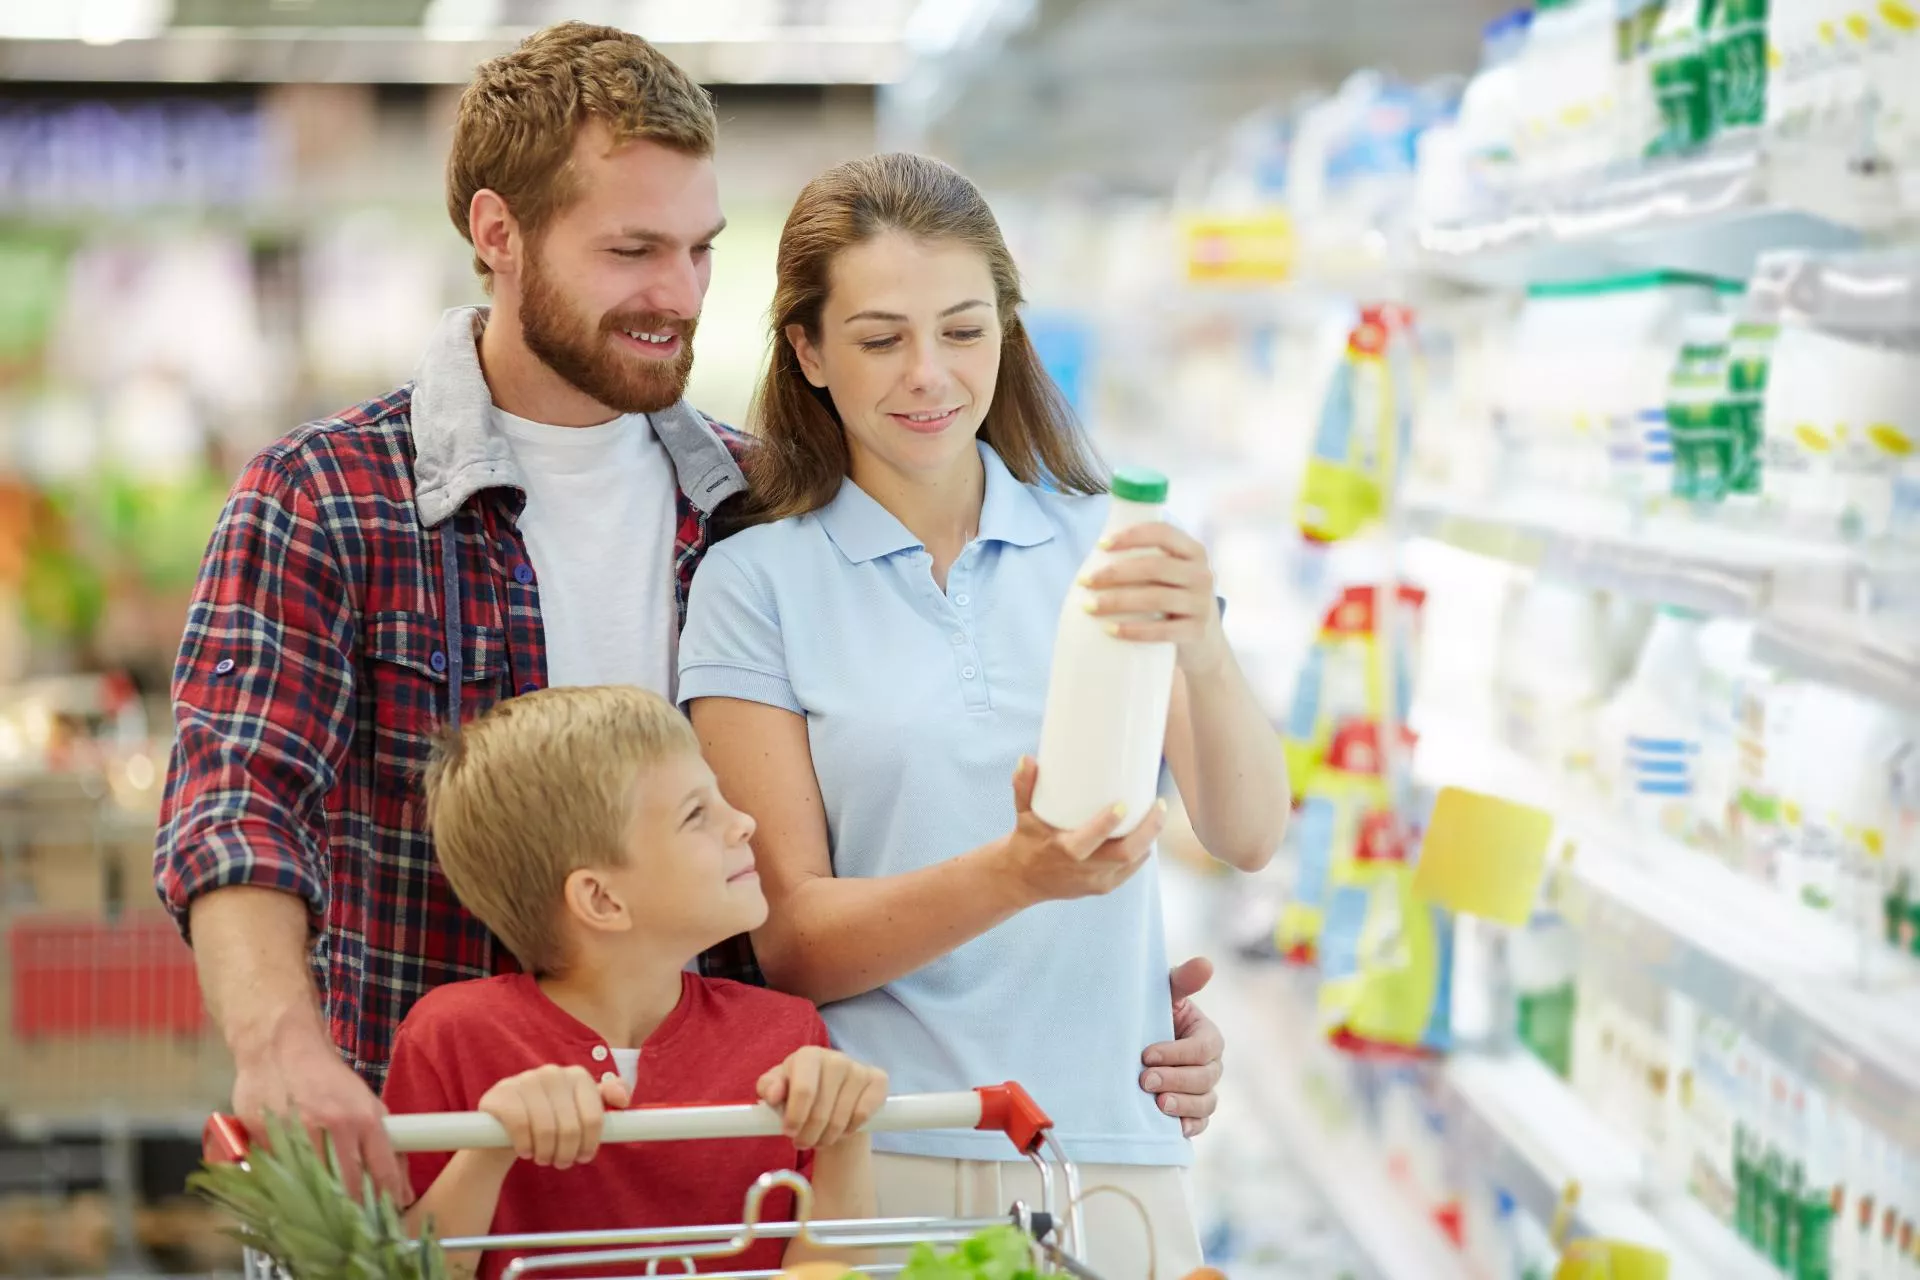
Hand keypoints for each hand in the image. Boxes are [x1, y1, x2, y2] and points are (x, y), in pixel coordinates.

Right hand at [232, 1022, 411, 1205]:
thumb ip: (385, 1144)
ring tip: (327, 1211)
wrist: (281, 1047)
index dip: (387, 1199)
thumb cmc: (326, 1078)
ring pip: (315, 1188)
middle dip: (355, 1210)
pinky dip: (289, 1189)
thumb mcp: (365, 1102)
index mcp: (363, 1117)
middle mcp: (333, 1127)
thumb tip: (402, 1189)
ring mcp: (297, 1134)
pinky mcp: (266, 1138)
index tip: (388, 1214)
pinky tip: (295, 1191)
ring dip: (322, 1205)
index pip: (382, 1171)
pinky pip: (280, 1177)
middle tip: (357, 1222)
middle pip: (348, 1188)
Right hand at [478, 1065, 631, 1169]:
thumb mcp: (580, 1110)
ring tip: (545, 1159)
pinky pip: (522, 1128)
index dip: (591, 1143)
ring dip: (547, 1154)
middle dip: (568, 1153)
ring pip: (547, 1130)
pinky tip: (526, 1151)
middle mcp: (553, 1072)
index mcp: (578, 1075)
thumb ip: (606, 1102)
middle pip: (571, 1128)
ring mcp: (526, 1080)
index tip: (584, 1156)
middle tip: (562, 1162)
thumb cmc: (550, 1119)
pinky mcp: (503, 1094)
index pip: (594, 1118)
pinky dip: (526, 1146)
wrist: (504, 1124)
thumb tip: (624, 1100)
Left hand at [758, 1047, 887, 1149]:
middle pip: (821, 1111)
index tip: (789, 1133)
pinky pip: (863, 1115)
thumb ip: (769, 1089)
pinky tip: (842, 1128)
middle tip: (803, 1142)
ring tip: (819, 1138)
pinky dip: (850, 1129)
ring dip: (827, 1137)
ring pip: (842, 1119)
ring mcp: (859, 1068)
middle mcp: (836, 1058)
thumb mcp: (778, 1089)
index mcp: (808, 1056)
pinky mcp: (878, 1080)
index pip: (804, 1091)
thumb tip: (773, 1094)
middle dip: (809, 1135)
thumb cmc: (800, 1091)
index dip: (795, 1118)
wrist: (834, 1094)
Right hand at [999, 756, 1166, 906]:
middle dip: (1147, 830)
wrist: (1024, 880)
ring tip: (1158, 813)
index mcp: (1062, 851)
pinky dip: (1142, 851)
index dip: (1107, 825)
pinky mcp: (1104, 887)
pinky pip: (1130, 869)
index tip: (1123, 804)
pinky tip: (1150, 833)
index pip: (1088, 841)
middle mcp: (1082, 869)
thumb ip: (1024, 786)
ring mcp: (1096, 881)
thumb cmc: (1026, 841)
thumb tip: (1028, 758)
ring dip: (1149, 838)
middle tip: (1158, 806)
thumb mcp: (1023, 813)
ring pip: (1133, 862)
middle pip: (1124, 854)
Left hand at [1082, 521, 1226, 675]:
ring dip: (1118, 601)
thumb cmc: (1173, 600)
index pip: (1163, 533)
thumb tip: (1097, 555)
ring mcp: (1201, 604)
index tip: (1101, 545)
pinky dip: (1133, 630)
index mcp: (1193, 552)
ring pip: (1156, 598)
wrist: (1204, 644)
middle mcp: (1202, 574)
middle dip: (1116, 573)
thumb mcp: (1170, 575)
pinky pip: (1161, 630)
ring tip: (1090, 606)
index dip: (1132, 536)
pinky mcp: (1196, 631)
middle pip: (1155, 567)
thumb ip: (1147, 561)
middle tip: (1086, 581)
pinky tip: (1110, 630)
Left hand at [1140, 957, 1223, 1138]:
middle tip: (1144, 1080)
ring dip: (1182, 1105)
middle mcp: (1211, 1066)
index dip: (1176, 1053)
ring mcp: (1204, 1091)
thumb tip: (1205, 963)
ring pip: (1205, 1103)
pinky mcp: (1193, 1112)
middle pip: (1204, 1079)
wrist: (1136, 1039)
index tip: (1146, 1054)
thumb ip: (1184, 980)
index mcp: (1208, 1037)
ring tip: (1157, 1105)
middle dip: (1175, 1080)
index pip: (1202, 1048)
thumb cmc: (1153, 1013)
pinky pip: (1200, 1124)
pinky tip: (1171, 1127)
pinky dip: (1189, 1127)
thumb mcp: (1165, 994)